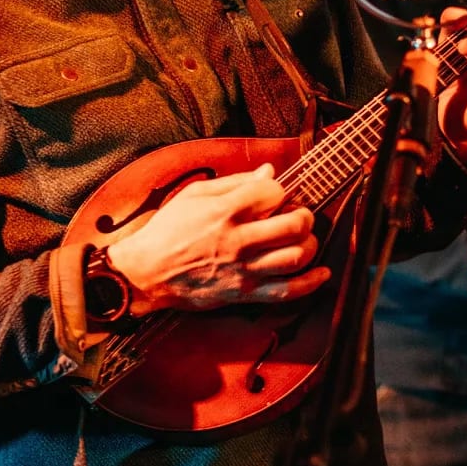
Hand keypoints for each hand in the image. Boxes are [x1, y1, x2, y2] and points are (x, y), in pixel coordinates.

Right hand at [103, 163, 325, 317]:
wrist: (144, 273)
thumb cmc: (167, 230)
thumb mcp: (194, 195)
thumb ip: (235, 182)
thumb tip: (269, 171)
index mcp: (225, 211)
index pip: (273, 193)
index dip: (279, 190)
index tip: (274, 195)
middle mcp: (238, 240)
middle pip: (293, 225)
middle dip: (304, 216)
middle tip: (299, 215)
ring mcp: (243, 270)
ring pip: (295, 257)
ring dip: (309, 245)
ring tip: (304, 239)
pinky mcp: (243, 294)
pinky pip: (285, 292)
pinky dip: (310, 283)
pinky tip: (322, 272)